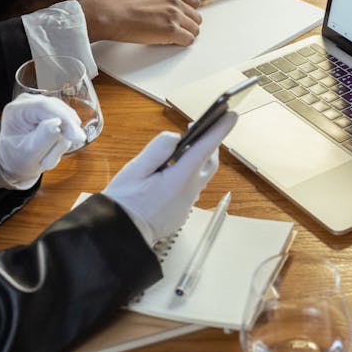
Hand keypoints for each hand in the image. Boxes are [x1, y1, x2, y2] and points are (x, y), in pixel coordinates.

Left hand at [0, 94, 85, 189]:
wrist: (18, 161)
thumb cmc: (18, 158)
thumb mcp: (27, 153)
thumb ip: (42, 138)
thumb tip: (57, 123)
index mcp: (16, 110)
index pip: (44, 107)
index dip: (63, 119)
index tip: (77, 137)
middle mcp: (29, 101)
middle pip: (59, 110)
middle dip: (63, 136)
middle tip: (51, 159)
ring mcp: (43, 105)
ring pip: (67, 117)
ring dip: (63, 140)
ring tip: (48, 157)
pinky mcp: (55, 111)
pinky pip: (70, 122)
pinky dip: (65, 138)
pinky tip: (53, 148)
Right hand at [80, 0, 202, 45]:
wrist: (110, 14)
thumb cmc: (120, 6)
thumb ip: (160, 1)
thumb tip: (163, 11)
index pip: (194, 2)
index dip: (190, 13)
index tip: (187, 18)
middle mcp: (174, 2)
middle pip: (196, 18)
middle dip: (189, 26)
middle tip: (178, 31)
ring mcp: (174, 16)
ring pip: (195, 30)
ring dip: (186, 35)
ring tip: (172, 38)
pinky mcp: (171, 31)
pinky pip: (189, 40)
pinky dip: (182, 44)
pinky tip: (171, 43)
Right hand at [102, 112, 236, 245]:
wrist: (121, 235)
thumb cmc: (124, 203)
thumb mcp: (134, 170)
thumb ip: (157, 150)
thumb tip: (175, 137)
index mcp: (179, 179)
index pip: (205, 148)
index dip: (219, 130)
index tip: (230, 115)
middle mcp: (189, 192)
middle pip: (209, 162)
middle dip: (208, 143)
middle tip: (196, 129)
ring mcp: (187, 204)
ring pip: (201, 176)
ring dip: (197, 160)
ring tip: (181, 150)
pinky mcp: (183, 211)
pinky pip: (191, 188)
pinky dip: (187, 176)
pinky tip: (171, 174)